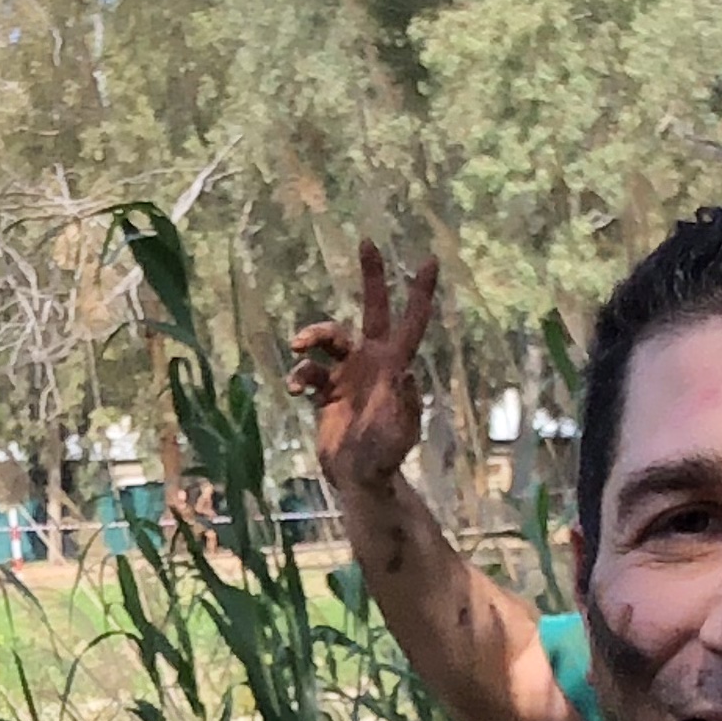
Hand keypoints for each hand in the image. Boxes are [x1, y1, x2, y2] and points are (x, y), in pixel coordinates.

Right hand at [292, 240, 439, 495]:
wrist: (357, 478)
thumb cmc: (384, 457)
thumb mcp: (399, 430)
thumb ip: (404, 401)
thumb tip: (407, 369)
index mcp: (394, 365)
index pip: (411, 322)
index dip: (419, 293)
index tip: (428, 260)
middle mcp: (372, 362)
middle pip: (372, 309)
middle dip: (371, 277)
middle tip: (368, 242)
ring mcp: (348, 374)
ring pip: (329, 337)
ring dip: (313, 335)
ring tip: (298, 346)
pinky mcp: (325, 391)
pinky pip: (308, 370)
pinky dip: (298, 375)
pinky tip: (293, 389)